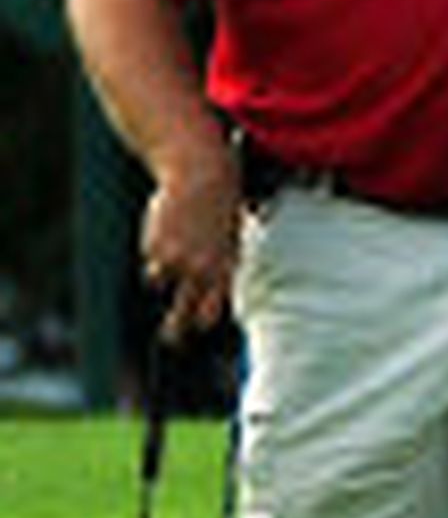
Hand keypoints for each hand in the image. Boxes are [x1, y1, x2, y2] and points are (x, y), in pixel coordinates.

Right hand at [139, 148, 242, 337]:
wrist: (202, 176)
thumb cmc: (221, 204)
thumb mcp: (229, 236)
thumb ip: (220, 263)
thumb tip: (210, 284)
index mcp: (226, 268)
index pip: (214, 307)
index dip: (204, 318)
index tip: (197, 329)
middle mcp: (203, 270)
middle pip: (185, 310)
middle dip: (176, 328)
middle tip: (170, 341)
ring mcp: (178, 260)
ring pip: (158, 278)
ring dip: (160, 267)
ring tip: (172, 238)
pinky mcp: (156, 247)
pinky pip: (149, 254)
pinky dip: (153, 243)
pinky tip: (164, 222)